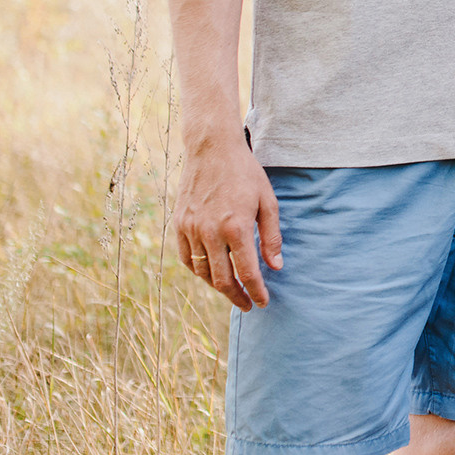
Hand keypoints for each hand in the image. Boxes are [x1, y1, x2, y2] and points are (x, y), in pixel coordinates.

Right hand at [174, 134, 281, 309]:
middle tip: (248, 304)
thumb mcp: (267, 202)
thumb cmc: (245, 174)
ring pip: (202, 272)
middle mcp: (210, 232)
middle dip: (237, 296)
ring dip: (217, 286)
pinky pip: (186, 258)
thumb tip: (276, 267)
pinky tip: (210, 273)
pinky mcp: (178, 225)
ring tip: (232, 290)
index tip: (263, 302)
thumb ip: (272, 237)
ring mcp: (191, 229)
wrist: (211, 150)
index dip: (256, 291)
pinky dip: (199, 270)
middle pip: (222, 279)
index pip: (247, 272)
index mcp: (236, 227)